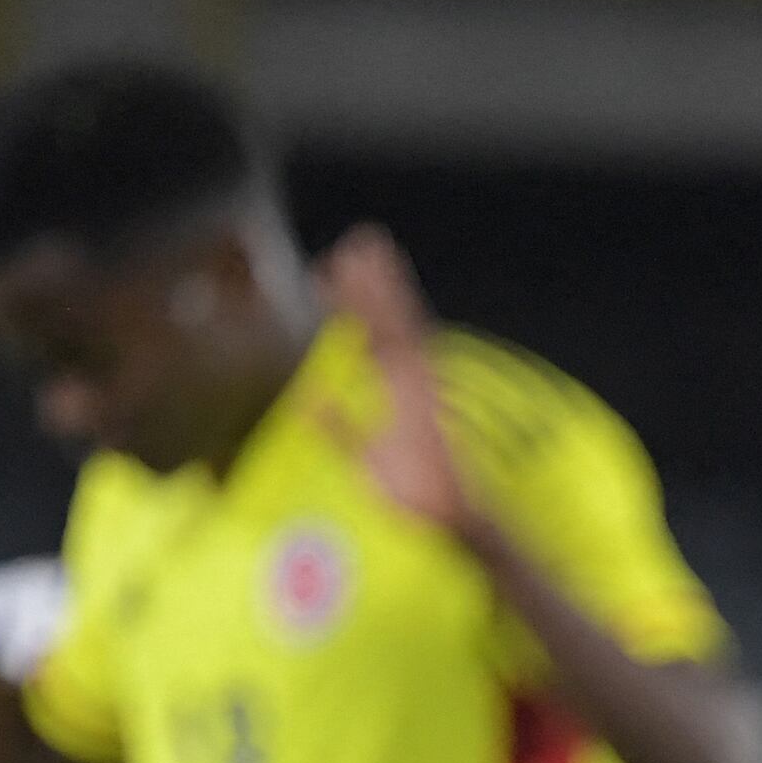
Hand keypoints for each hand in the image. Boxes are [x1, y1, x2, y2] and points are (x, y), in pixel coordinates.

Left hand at [314, 226, 501, 555]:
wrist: (450, 518)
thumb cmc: (416, 495)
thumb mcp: (363, 459)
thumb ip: (338, 428)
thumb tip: (311, 403)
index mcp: (402, 389)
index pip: (373, 336)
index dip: (349, 305)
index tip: (324, 277)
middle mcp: (413, 377)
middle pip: (387, 318)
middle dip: (367, 282)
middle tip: (350, 243)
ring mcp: (420, 379)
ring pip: (396, 319)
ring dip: (379, 282)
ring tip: (363, 246)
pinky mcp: (422, 385)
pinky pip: (402, 338)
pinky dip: (390, 307)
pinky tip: (379, 283)